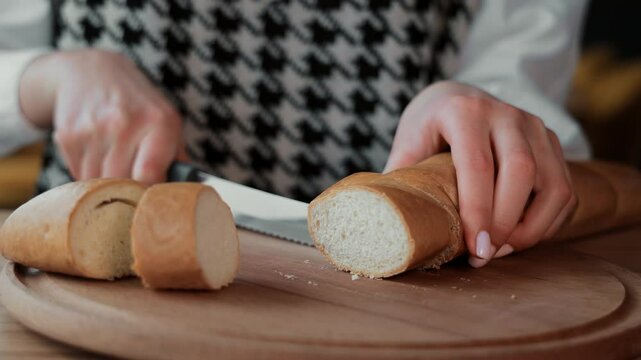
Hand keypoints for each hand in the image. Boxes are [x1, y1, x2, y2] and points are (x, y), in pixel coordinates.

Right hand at [19, 49, 186, 183]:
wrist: (92, 72)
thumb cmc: (139, 105)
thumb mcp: (167, 121)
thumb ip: (178, 158)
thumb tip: (187, 193)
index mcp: (159, 122)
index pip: (150, 175)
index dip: (149, 195)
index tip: (149, 199)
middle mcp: (125, 122)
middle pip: (123, 183)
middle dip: (127, 190)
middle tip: (131, 184)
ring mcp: (94, 128)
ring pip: (99, 182)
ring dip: (105, 184)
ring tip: (113, 165)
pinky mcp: (69, 136)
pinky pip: (79, 174)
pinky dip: (87, 174)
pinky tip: (96, 156)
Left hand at [385, 81, 575, 266]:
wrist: (456, 96)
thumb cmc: (428, 127)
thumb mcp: (407, 144)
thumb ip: (402, 179)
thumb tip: (392, 225)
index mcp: (463, 112)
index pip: (477, 164)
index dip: (478, 211)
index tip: (475, 247)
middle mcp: (505, 114)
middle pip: (521, 172)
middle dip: (506, 222)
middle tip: (485, 255)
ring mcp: (534, 126)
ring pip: (552, 183)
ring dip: (532, 227)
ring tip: (502, 250)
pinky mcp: (551, 142)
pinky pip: (564, 190)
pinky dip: (547, 222)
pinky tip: (519, 237)